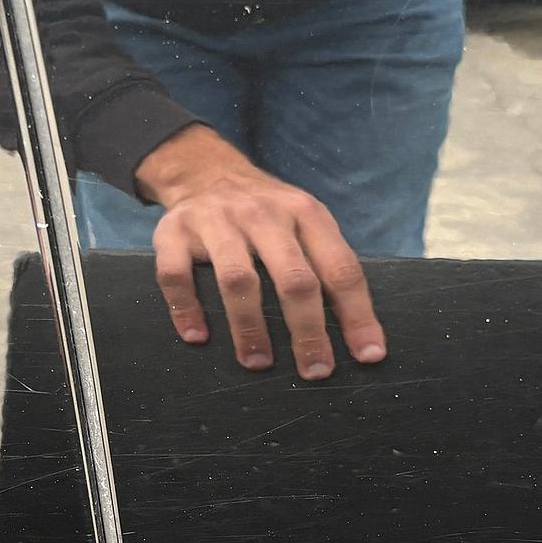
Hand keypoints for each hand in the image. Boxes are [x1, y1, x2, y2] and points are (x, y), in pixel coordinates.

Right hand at [134, 127, 386, 380]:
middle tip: (315, 370)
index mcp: (306, 213)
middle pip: (294, 278)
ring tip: (258, 362)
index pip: (341, 268)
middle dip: (308, 330)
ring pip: (238, 280)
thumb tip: (360, 333)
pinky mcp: (173, 232)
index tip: (367, 355)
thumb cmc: (268, 215)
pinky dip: (186, 309)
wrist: (206, 172)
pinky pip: (177, 275)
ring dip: (250, 327)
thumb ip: (328, 264)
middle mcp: (264, 214)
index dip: (357, 315)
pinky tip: (198, 337)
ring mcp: (217, 221)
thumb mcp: (306, 223)